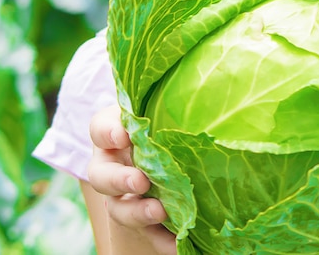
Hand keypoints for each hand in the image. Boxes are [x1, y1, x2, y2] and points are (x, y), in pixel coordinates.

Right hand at [88, 105, 175, 254]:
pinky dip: (164, 242)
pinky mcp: (145, 222)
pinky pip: (150, 236)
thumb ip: (176, 106)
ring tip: (160, 213)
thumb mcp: (170, 112)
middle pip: (102, 175)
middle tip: (140, 181)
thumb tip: (217, 81)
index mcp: (117, 135)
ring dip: (138, 212)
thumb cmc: (173, 127)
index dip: (108, 132)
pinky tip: (180, 247)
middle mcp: (115, 166)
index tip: (123, 136)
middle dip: (119, 179)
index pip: (101, 129)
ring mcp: (126, 197)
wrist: (180, 160)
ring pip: (120, 208)